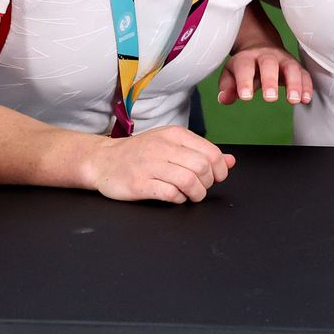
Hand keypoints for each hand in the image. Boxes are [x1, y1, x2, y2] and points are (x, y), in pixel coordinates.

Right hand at [82, 126, 234, 203]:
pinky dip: (178, 199)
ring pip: (188, 180)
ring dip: (196, 193)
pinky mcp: (139, 184)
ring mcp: (149, 166)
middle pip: (202, 167)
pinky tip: (175, 197)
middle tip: (201, 188)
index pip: (210, 152)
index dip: (220, 169)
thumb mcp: (171, 144)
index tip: (216, 178)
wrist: (102, 160)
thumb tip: (231, 161)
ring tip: (191, 195)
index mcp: (174, 135)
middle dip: (208, 183)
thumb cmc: (140, 153)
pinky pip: (169, 194)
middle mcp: (163, 147)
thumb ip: (201, 152)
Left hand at [215, 46, 313, 105]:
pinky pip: (304, 74)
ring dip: (294, 84)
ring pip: (291, 67)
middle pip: (269, 64)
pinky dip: (307, 86)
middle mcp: (266, 56)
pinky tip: (306, 99)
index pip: (244, 67)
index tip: (245, 97)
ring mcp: (284, 60)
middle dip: (270, 80)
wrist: (262, 46)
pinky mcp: (296, 66)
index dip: (244, 82)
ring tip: (293, 100)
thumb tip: (224, 98)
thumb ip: (228, 87)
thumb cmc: (247, 66)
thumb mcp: (232, 74)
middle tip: (270, 98)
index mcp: (247, 58)